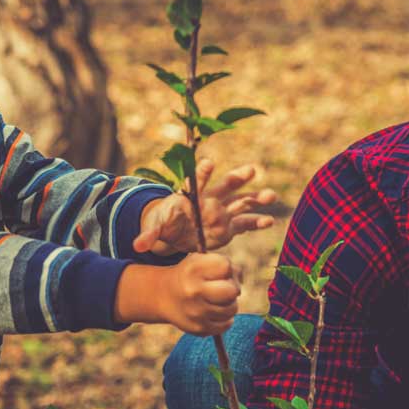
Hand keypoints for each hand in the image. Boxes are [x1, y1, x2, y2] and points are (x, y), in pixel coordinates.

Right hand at [115, 253, 238, 335]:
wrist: (163, 296)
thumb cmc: (190, 275)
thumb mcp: (201, 261)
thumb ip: (225, 265)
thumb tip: (239, 280)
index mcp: (193, 270)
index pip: (226, 267)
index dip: (227, 270)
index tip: (218, 273)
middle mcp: (193, 291)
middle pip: (232, 291)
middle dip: (232, 289)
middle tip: (223, 289)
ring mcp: (196, 311)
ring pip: (232, 309)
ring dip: (229, 304)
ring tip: (217, 300)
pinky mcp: (199, 328)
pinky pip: (227, 324)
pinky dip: (225, 319)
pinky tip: (214, 312)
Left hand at [134, 159, 277, 254]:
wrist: (175, 234)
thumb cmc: (164, 225)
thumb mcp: (154, 230)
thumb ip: (148, 236)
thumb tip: (138, 246)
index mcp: (190, 196)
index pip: (196, 181)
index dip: (202, 172)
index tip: (210, 162)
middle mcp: (210, 200)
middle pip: (225, 186)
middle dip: (238, 178)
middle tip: (251, 169)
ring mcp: (222, 213)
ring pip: (241, 202)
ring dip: (255, 198)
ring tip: (270, 195)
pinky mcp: (229, 228)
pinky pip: (245, 224)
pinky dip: (256, 222)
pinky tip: (269, 220)